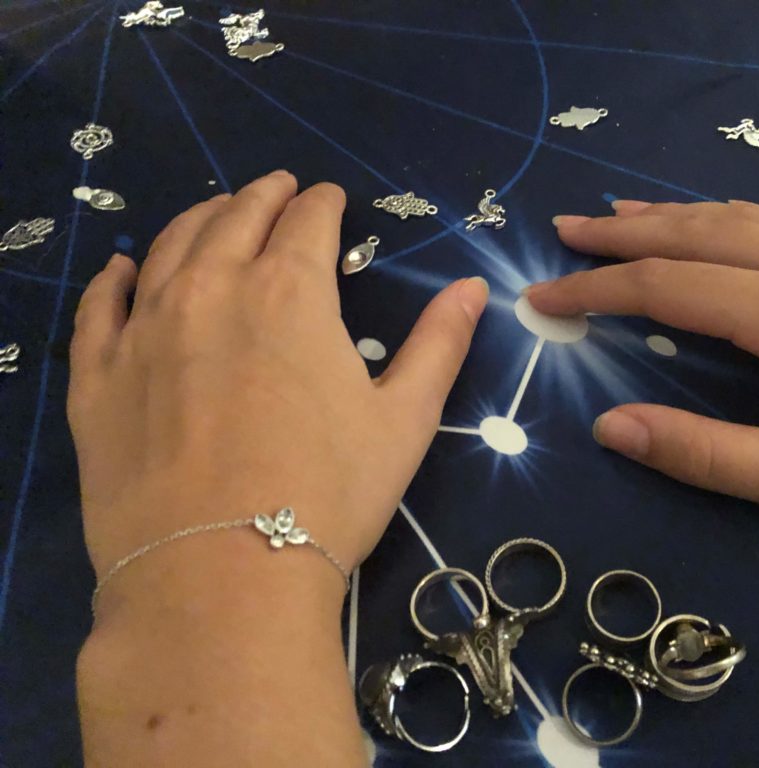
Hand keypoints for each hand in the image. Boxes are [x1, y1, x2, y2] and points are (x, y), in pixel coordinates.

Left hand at [70, 171, 487, 765]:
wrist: (220, 578)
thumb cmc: (328, 495)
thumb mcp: (405, 420)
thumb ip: (439, 345)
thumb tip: (472, 288)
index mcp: (290, 292)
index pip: (308, 222)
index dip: (324, 202)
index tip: (330, 197)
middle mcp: (211, 290)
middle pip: (235, 218)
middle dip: (263, 196)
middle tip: (278, 190)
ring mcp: (144, 331)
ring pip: (169, 247)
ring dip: (198, 219)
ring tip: (215, 212)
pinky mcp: (98, 377)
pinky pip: (100, 308)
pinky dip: (114, 279)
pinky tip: (122, 271)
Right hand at [527, 201, 758, 554]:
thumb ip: (710, 454)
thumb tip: (611, 427)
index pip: (670, 288)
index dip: (599, 290)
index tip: (543, 295)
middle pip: (699, 233)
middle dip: (623, 234)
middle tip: (561, 232)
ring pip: (742, 216)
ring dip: (672, 215)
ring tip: (616, 214)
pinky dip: (727, 216)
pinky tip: (713, 220)